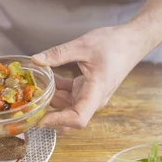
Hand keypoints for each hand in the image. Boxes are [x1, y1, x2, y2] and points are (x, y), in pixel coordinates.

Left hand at [31, 25, 145, 128]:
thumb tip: (36, 60)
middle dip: (50, 114)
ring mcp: (89, 95)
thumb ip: (58, 54)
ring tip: (32, 90)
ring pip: (66, 106)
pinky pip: (68, 95)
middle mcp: (93, 99)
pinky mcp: (86, 89)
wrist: (132, 41)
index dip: (59, 121)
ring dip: (50, 100)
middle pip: (69, 117)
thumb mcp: (83, 45)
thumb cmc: (114, 44)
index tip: (41, 119)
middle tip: (29, 106)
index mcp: (96, 92)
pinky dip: (56, 90)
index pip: (78, 118)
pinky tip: (45, 80)